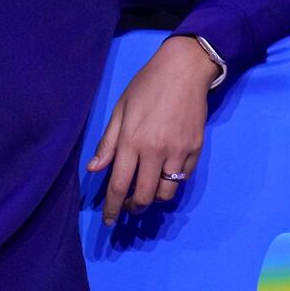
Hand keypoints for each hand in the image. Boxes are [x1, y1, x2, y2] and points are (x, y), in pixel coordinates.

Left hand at [86, 36, 217, 222]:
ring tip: (148, 192)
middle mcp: (155, 151)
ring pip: (167, 193)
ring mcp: (179, 151)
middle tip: (129, 206)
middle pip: (145, 196)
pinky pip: (183, 178)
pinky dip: (173, 183)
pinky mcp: (196, 148)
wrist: (185, 69)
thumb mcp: (120, 109)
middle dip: (134, 207)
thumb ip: (107, 142)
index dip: (113, 208)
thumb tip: (94, 169)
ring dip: (155, 199)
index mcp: (132, 141)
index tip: (109, 221)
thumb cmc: (146, 85)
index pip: (119, 186)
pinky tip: (165, 175)